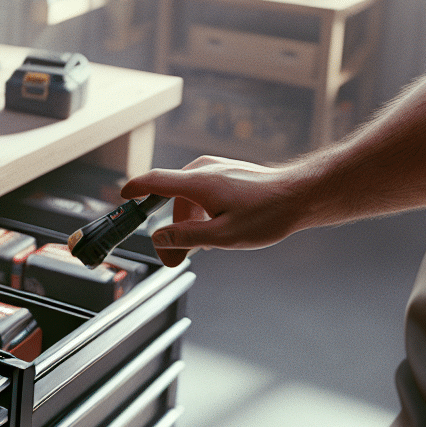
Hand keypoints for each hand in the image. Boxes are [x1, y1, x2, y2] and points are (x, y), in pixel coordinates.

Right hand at [122, 156, 320, 267]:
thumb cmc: (268, 214)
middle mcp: (203, 170)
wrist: (302, 195)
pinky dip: (202, 211)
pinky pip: (202, 192)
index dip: (135, 190)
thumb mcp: (224, 236)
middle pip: (172, 199)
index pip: (154, 182)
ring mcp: (216, 169)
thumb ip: (186, 238)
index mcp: (198, 183)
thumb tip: (158, 239)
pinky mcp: (227, 173)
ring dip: (189, 221)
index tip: (123, 197)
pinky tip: (218, 228)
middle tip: (175, 258)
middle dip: (171, 228)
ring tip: (205, 246)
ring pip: (188, 197)